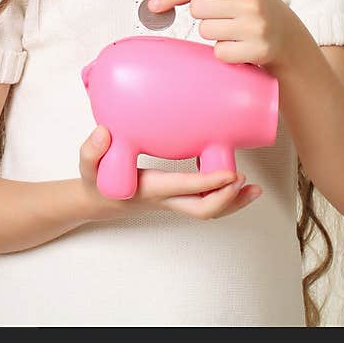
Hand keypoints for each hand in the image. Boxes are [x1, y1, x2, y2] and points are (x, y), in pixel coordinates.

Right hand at [79, 126, 261, 220]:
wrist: (98, 200)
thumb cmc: (96, 181)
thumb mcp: (88, 166)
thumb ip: (92, 150)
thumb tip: (104, 132)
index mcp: (149, 189)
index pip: (184, 188)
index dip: (209, 183)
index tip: (231, 174)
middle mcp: (165, 199)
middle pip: (203, 210)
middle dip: (227, 200)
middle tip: (246, 182)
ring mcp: (173, 201)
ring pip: (208, 210)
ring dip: (232, 202)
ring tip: (254, 189)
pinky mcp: (177, 196)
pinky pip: (205, 202)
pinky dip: (224, 197)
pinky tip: (237, 184)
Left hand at [148, 0, 302, 75]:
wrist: (290, 38)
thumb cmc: (253, 11)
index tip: (153, 5)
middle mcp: (249, 1)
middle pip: (197, 10)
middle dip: (205, 16)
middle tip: (225, 18)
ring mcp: (254, 26)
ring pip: (205, 32)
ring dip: (215, 35)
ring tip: (235, 32)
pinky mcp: (257, 50)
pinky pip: (218, 53)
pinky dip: (225, 53)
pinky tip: (241, 47)